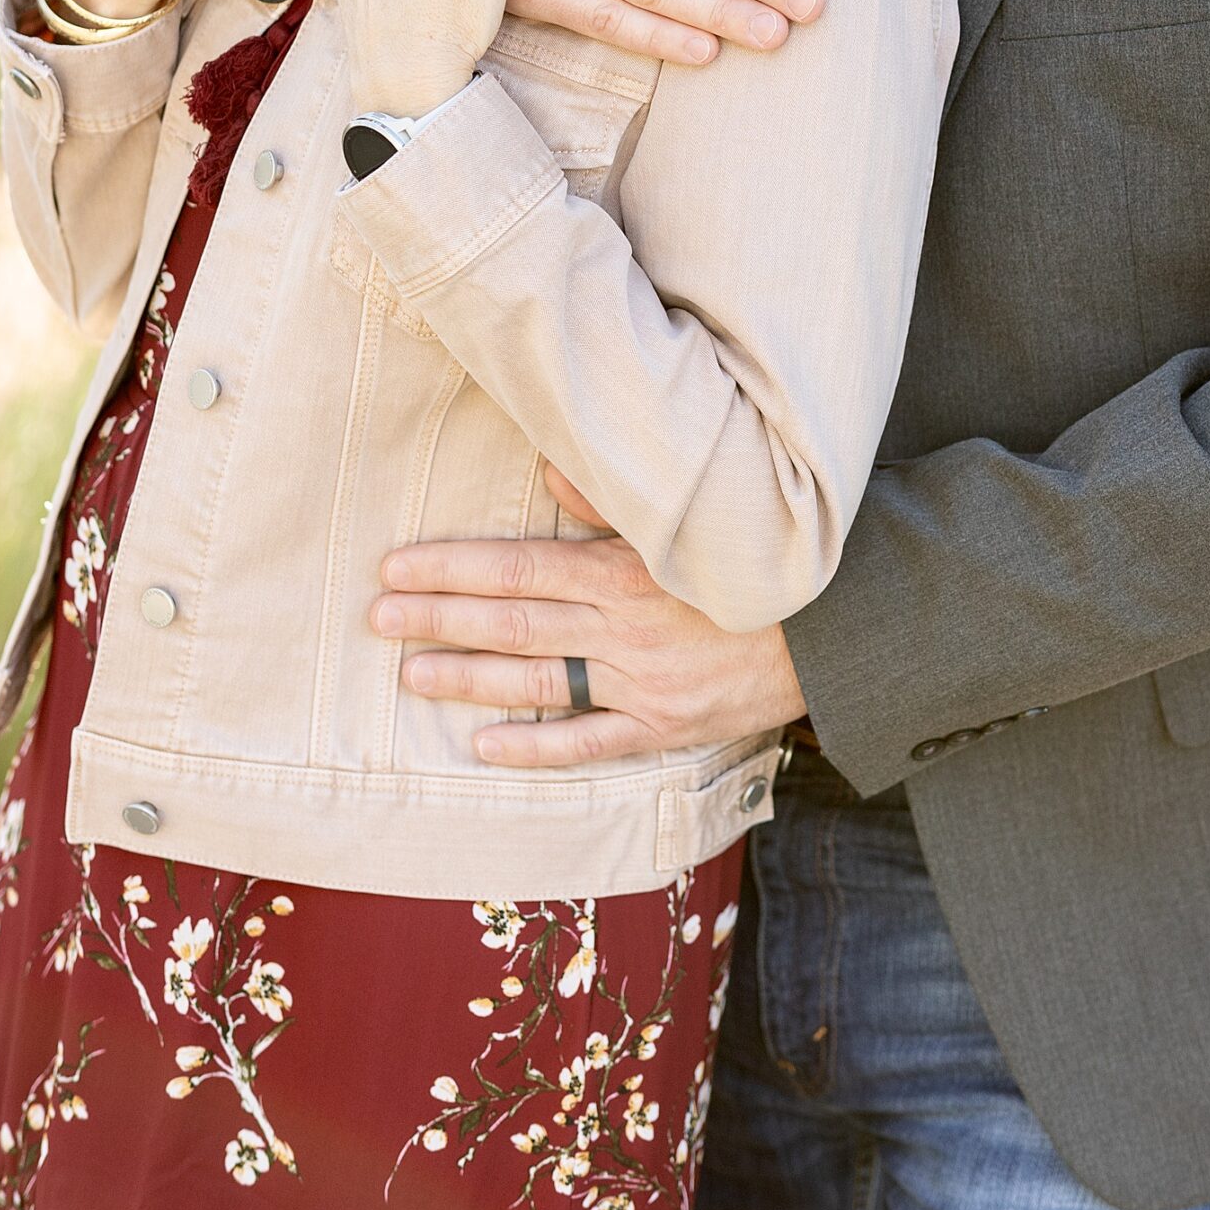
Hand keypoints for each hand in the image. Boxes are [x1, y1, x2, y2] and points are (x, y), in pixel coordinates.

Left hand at [371, 511, 808, 765]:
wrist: (831, 629)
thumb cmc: (752, 559)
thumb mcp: (688, 517)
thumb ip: (610, 497)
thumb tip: (545, 462)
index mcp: (626, 568)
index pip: (519, 567)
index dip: (453, 567)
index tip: (397, 566)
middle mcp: (625, 627)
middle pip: (514, 623)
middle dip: (440, 618)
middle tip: (377, 617)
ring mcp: (642, 683)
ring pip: (539, 681)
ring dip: (469, 678)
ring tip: (410, 672)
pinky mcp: (664, 727)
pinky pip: (588, 742)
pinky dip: (535, 746)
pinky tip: (484, 743)